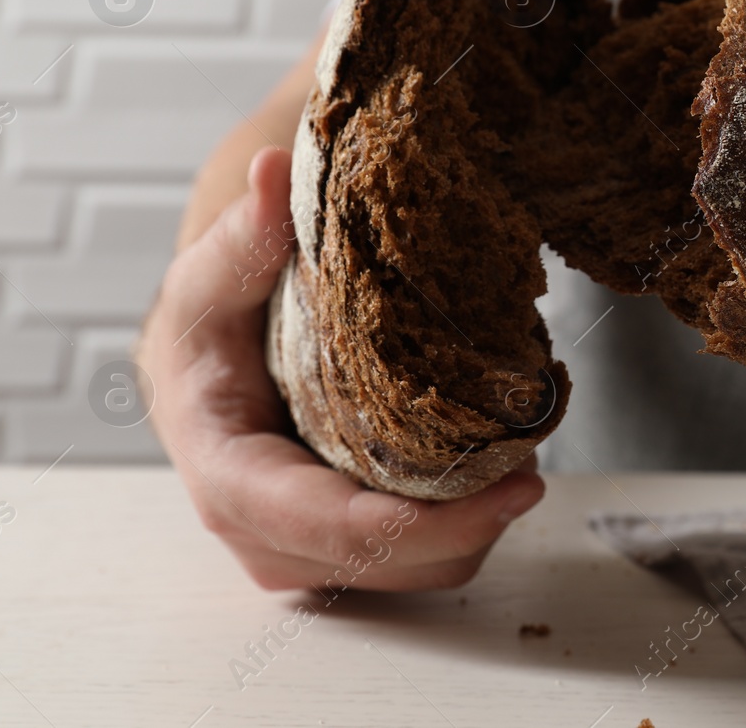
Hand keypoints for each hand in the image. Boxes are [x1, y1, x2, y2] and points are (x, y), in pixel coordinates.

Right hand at [138, 146, 544, 589]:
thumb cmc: (214, 313)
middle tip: (535, 462)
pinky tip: (490, 468)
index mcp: (223, 468)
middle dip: (467, 526)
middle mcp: (257, 531)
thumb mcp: (217, 268)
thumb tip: (272, 172)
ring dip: (475, 528)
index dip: (416, 523)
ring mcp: (301, 550)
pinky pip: (417, 563)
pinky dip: (464, 528)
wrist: (210, 353)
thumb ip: (247, 229)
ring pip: (410, 573)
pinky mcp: (341, 552)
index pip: (320, 524)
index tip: (511, 488)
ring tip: (519, 456)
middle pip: (381, 562)